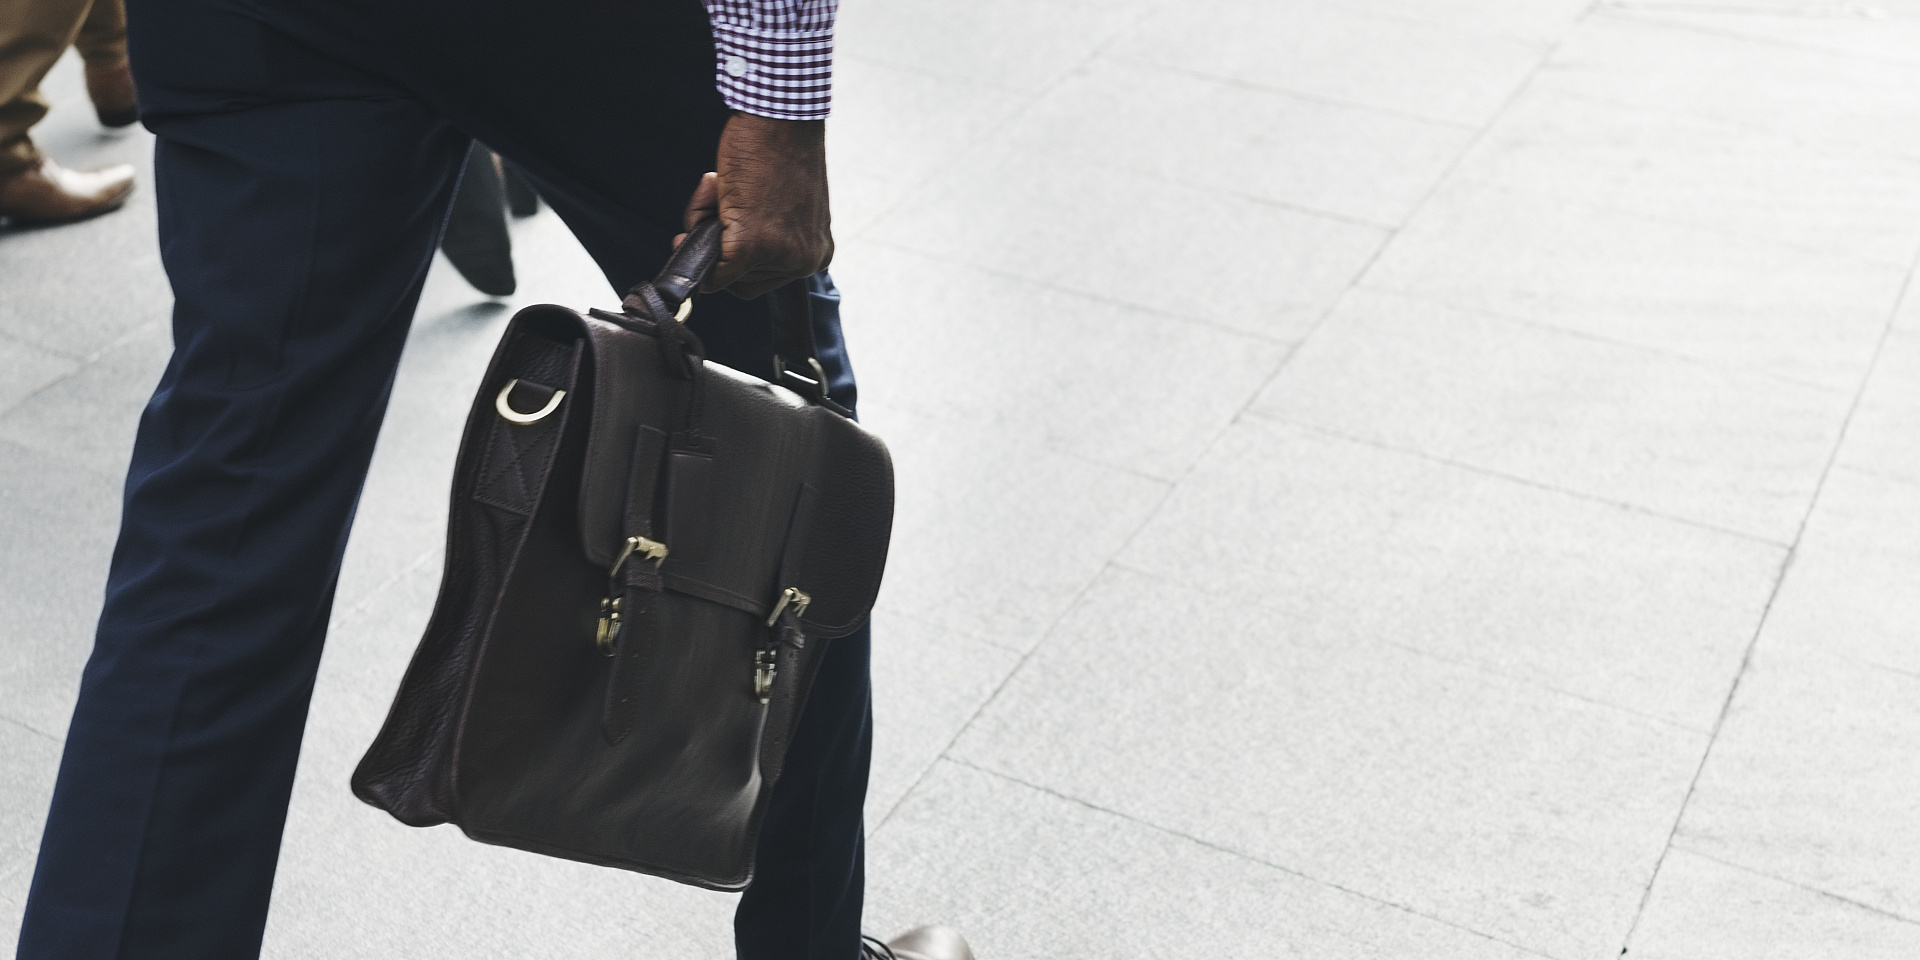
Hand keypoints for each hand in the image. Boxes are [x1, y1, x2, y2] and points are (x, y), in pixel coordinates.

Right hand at [678, 112, 832, 298]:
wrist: (783, 116)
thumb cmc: (778, 149)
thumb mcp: (777, 205)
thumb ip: (757, 235)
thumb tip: (712, 266)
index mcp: (816, 254)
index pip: (763, 278)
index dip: (735, 253)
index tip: (722, 223)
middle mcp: (805, 262)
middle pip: (741, 279)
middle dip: (720, 240)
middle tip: (719, 197)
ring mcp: (780, 256)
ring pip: (721, 272)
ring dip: (706, 226)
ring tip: (719, 186)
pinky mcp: (751, 247)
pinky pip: (711, 270)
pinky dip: (696, 236)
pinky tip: (713, 188)